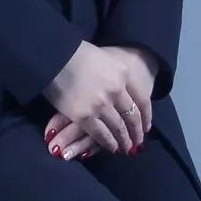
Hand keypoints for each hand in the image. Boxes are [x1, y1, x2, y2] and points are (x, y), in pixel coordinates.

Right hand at [41, 45, 157, 159]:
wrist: (54, 56)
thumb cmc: (77, 53)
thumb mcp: (105, 59)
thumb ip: (116, 77)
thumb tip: (122, 93)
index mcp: (124, 74)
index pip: (142, 100)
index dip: (146, 116)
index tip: (146, 126)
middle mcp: (117, 91)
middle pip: (132, 116)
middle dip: (136, 132)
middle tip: (138, 142)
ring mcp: (101, 105)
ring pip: (118, 128)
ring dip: (124, 140)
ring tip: (126, 147)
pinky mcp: (85, 117)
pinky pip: (101, 135)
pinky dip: (108, 143)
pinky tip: (112, 147)